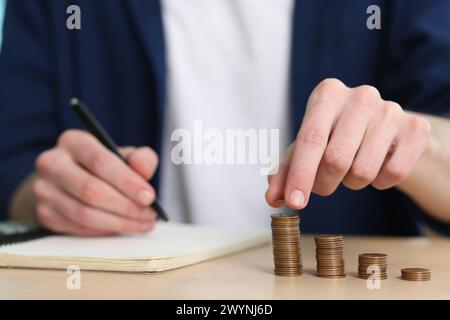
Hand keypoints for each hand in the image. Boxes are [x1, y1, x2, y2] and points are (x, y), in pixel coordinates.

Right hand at [33, 130, 158, 235]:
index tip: (150, 197)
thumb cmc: (104, 166)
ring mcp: (44, 190)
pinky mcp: (45, 213)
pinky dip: (106, 230)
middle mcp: (52, 163)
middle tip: (150, 214)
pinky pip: (79, 227)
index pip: (100, 161)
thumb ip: (141, 159)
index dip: (127, 182)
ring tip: (143, 223)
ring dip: (120, 222)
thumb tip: (144, 169)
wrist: (69, 180)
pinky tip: (124, 226)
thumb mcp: (124, 156)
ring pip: (85, 213)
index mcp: (73, 141)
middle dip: (126, 206)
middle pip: (91, 190)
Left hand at [266, 78, 430, 209]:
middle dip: (324, 184)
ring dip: (352, 183)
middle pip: (336, 160)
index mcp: (327, 94)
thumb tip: (271, 198)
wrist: (385, 130)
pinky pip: (393, 174)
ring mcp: (390, 110)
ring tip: (352, 168)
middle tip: (324, 185)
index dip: (300, 176)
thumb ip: (287, 171)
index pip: (310, 140)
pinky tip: (377, 167)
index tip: (295, 203)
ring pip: (363, 172)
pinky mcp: (416, 128)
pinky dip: (380, 183)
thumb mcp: (308, 148)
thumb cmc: (336, 137)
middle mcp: (360, 96)